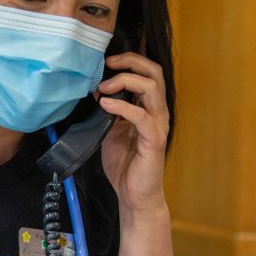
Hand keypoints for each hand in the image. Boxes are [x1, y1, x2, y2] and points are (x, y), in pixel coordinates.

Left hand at [97, 52, 169, 214]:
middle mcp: (158, 112)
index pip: (148, 72)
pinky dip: (122, 106)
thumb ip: (108, 111)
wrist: (134, 194)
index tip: (107, 61)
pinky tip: (105, 105)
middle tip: (108, 64)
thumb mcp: (111, 130)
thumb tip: (97, 90)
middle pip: (154, 72)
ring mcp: (158, 125)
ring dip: (125, 81)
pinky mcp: (154, 140)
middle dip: (131, 62)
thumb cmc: (125, 164)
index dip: (131, 60)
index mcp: (149, 107)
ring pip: (151, 88)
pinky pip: (141, 116)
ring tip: (103, 88)